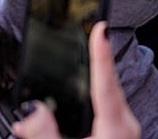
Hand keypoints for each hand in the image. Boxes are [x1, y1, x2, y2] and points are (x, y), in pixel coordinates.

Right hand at [12, 22, 141, 138]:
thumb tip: (32, 110)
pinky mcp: (118, 135)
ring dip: (93, 79)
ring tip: (84, 55)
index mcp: (115, 129)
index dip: (101, 54)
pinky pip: (106, 108)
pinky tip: (82, 93)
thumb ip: (45, 134)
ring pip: (108, 95)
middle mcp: (125, 126)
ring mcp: (124, 130)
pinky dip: (92, 97)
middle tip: (91, 31)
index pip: (106, 84)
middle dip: (97, 59)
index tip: (101, 28)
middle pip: (108, 85)